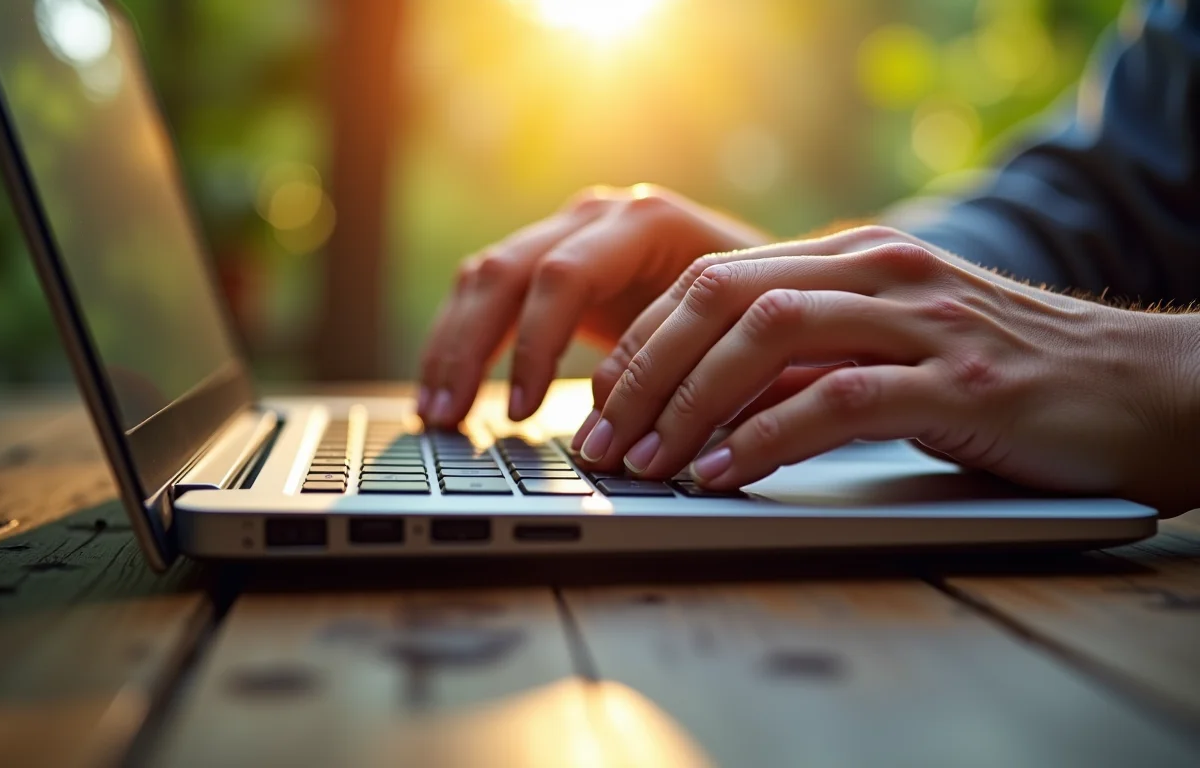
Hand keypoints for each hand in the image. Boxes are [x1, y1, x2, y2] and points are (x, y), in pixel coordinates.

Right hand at [417, 185, 767, 427]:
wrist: (773, 275)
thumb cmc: (763, 309)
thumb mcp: (738, 329)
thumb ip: (687, 362)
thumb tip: (635, 429)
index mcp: (645, 223)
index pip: (564, 276)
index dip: (533, 346)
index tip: (519, 412)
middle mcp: (598, 216)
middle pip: (506, 272)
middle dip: (468, 351)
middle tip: (449, 420)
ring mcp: (569, 232)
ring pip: (483, 279)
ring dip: (450, 349)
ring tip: (434, 416)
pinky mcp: (551, 260)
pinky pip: (487, 294)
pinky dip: (461, 344)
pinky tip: (448, 394)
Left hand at [574, 225, 1199, 513]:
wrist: (1146, 389)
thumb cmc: (1008, 377)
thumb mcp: (894, 349)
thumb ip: (811, 359)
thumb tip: (713, 403)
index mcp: (855, 258)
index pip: (714, 281)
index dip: (644, 344)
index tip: (602, 405)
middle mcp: (880, 273)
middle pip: (722, 297)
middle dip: (645, 371)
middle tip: (602, 439)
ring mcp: (922, 322)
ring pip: (768, 337)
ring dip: (691, 403)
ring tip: (648, 462)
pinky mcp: (961, 384)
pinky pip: (838, 399)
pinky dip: (769, 437)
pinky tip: (726, 473)